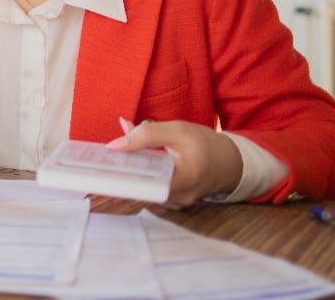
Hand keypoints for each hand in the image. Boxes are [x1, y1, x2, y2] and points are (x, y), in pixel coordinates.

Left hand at [107, 119, 242, 208]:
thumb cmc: (207, 145)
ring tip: (117, 159)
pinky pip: (152, 189)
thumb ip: (146, 134)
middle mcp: (176, 199)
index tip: (102, 166)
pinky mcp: (173, 201)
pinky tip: (134, 164)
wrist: (231, 162)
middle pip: (140, 187)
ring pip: (144, 188)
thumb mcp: (178, 131)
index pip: (140, 185)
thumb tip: (114, 144)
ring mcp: (175, 203)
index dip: (119, 176)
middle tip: (104, 159)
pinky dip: (143, 176)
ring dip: (133, 172)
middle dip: (123, 171)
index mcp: (180, 182)